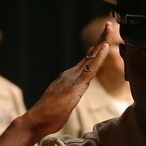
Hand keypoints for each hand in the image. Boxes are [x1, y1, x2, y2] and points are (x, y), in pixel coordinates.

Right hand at [24, 22, 110, 136]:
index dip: (97, 49)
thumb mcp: (63, 104)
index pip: (87, 61)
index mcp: (70, 78)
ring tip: (109, 29)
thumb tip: (70, 98)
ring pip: (91, 57)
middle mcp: (71, 74)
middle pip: (90, 54)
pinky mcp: (76, 86)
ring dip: (102, 43)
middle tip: (109, 25)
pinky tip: (105, 47)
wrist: (35, 120)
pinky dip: (99, 57)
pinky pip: (90, 69)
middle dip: (101, 39)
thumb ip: (69, 97)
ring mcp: (73, 78)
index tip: (105, 38)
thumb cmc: (48, 117)